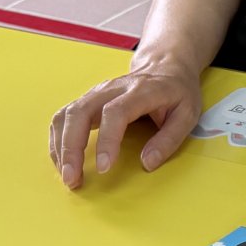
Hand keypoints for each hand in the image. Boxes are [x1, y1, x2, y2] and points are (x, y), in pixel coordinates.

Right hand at [50, 63, 200, 187]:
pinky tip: (63, 161)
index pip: (115, 113)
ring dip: (60, 147)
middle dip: (71, 148)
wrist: (165, 67)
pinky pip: (64, 118)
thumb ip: (169, 139)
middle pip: (80, 112)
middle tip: (73, 178)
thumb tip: (147, 163)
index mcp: (140, 90)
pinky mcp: (88, 100)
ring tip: (67, 175)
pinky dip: (58, 141)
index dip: (106, 140)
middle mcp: (112, 89)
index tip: (103, 167)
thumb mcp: (187, 114)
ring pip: (66, 115)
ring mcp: (96, 93)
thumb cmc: (177, 92)